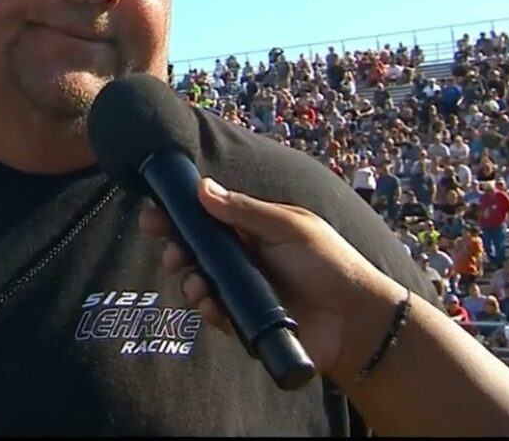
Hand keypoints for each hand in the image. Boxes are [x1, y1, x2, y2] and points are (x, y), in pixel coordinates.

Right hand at [138, 177, 404, 382]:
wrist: (355, 320)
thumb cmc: (330, 264)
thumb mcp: (289, 227)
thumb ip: (246, 211)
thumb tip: (203, 188)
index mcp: (252, 230)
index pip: (207, 218)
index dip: (178, 215)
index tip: (153, 214)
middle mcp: (242, 258)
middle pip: (195, 250)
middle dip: (175, 249)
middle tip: (171, 251)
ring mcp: (241, 290)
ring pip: (198, 281)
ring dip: (188, 279)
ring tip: (193, 281)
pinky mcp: (244, 320)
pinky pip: (213, 312)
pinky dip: (205, 307)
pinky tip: (209, 303)